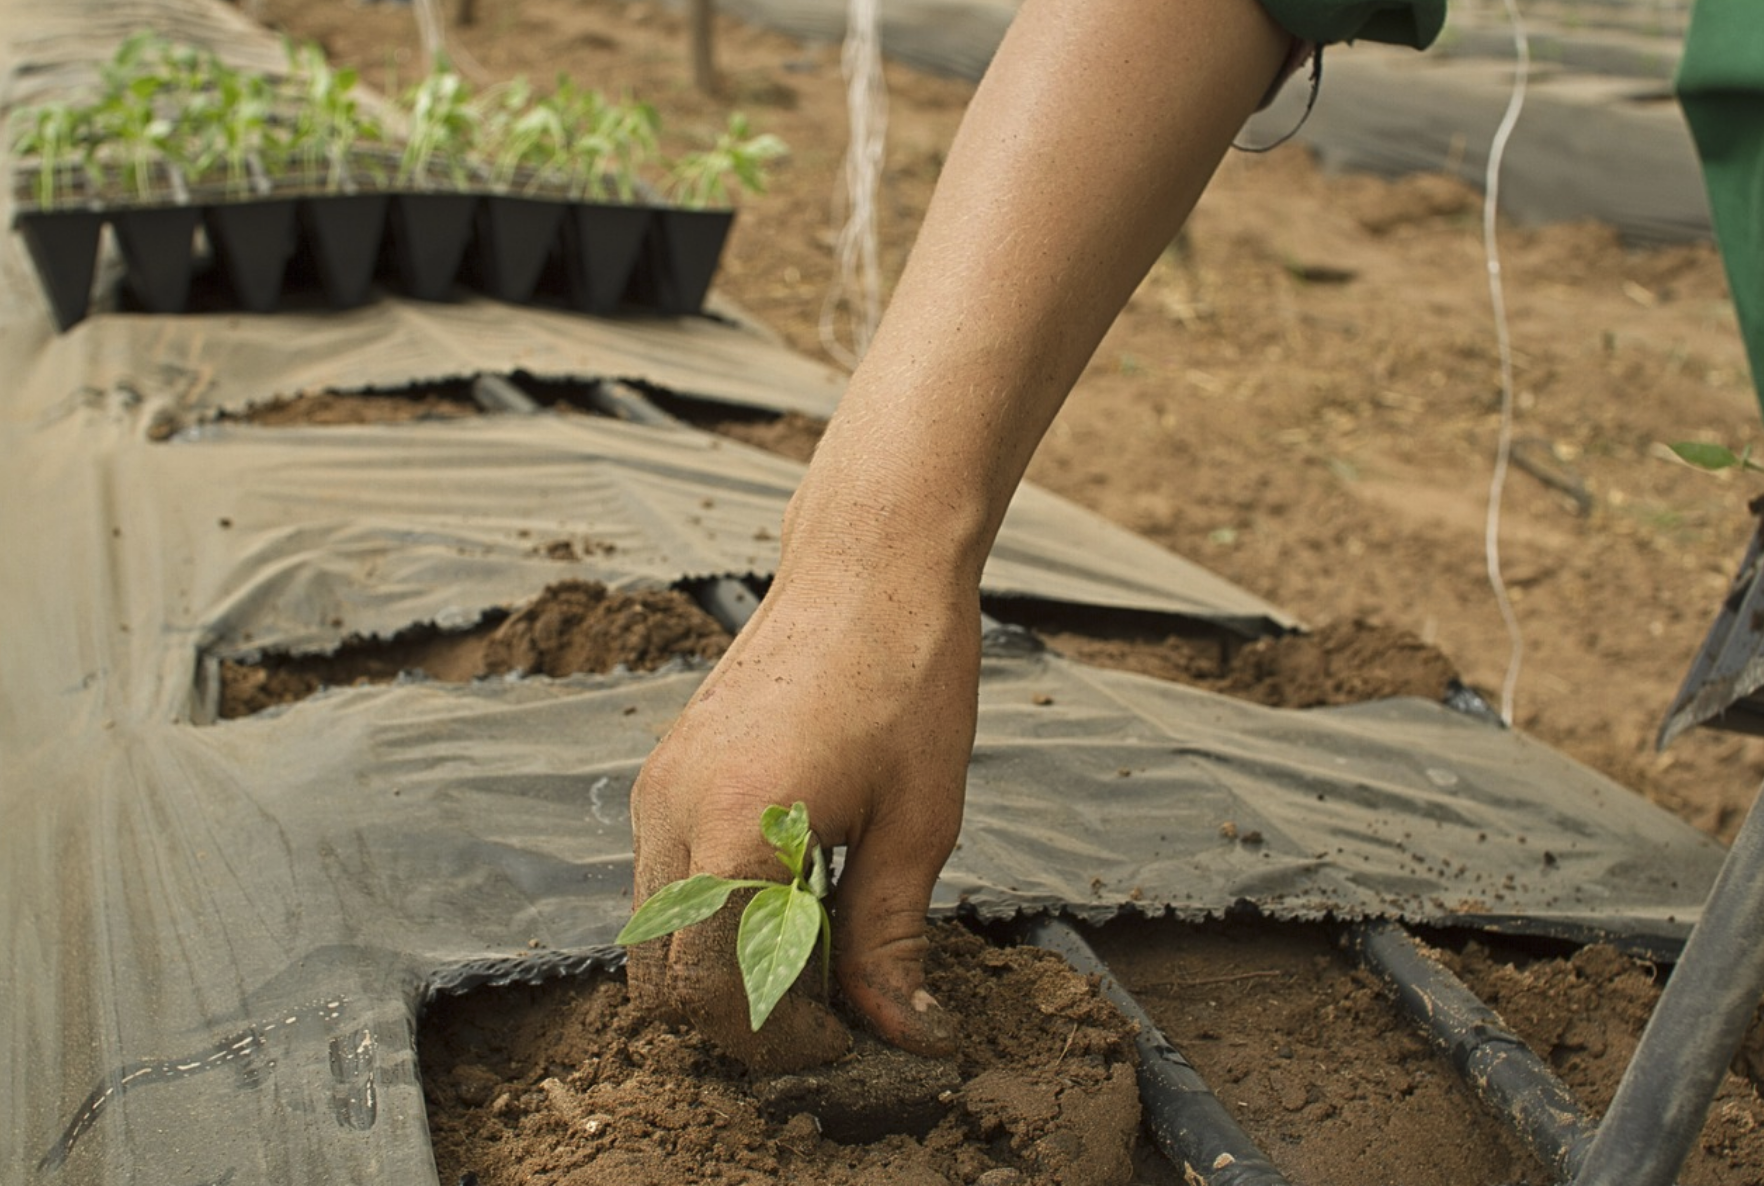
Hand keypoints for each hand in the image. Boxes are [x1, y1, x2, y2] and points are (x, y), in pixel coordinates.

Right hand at [627, 568, 976, 1071]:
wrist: (868, 569)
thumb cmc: (906, 680)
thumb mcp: (916, 823)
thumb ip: (890, 940)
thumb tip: (904, 1034)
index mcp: (734, 829)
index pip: (710, 993)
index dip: (775, 1041)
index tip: (844, 1042)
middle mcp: (671, 811)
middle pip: (660, 978)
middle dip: (735, 1021)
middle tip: (825, 1019)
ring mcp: (657, 788)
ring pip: (652, 934)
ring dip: (717, 971)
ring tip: (812, 957)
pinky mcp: (664, 771)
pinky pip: (660, 879)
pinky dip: (706, 919)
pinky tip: (786, 899)